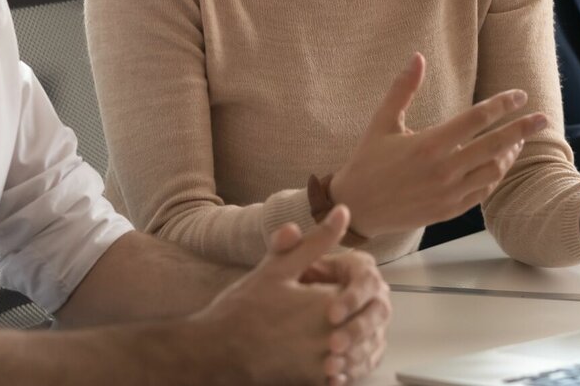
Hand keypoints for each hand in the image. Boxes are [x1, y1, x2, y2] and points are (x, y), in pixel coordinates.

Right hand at [190, 205, 382, 383]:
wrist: (215, 352)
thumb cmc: (245, 306)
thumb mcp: (279, 267)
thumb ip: (316, 241)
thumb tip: (343, 209)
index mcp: (328, 304)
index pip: (363, 290)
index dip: (352, 283)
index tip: (330, 282)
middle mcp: (332, 337)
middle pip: (362, 319)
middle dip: (351, 310)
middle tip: (321, 306)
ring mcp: (323, 365)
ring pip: (354, 347)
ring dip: (347, 336)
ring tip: (318, 326)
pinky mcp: (313, 382)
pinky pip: (340, 371)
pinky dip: (336, 360)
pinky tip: (314, 348)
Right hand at [330, 53, 547, 237]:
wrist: (358, 208)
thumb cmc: (368, 160)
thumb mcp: (382, 121)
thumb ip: (402, 89)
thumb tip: (417, 57)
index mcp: (428, 145)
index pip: (476, 120)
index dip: (501, 105)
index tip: (520, 95)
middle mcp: (443, 171)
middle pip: (494, 146)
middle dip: (522, 130)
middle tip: (542, 118)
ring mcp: (448, 194)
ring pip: (493, 172)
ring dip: (510, 154)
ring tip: (519, 139)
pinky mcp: (448, 211)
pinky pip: (482, 193)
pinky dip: (495, 176)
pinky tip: (499, 163)